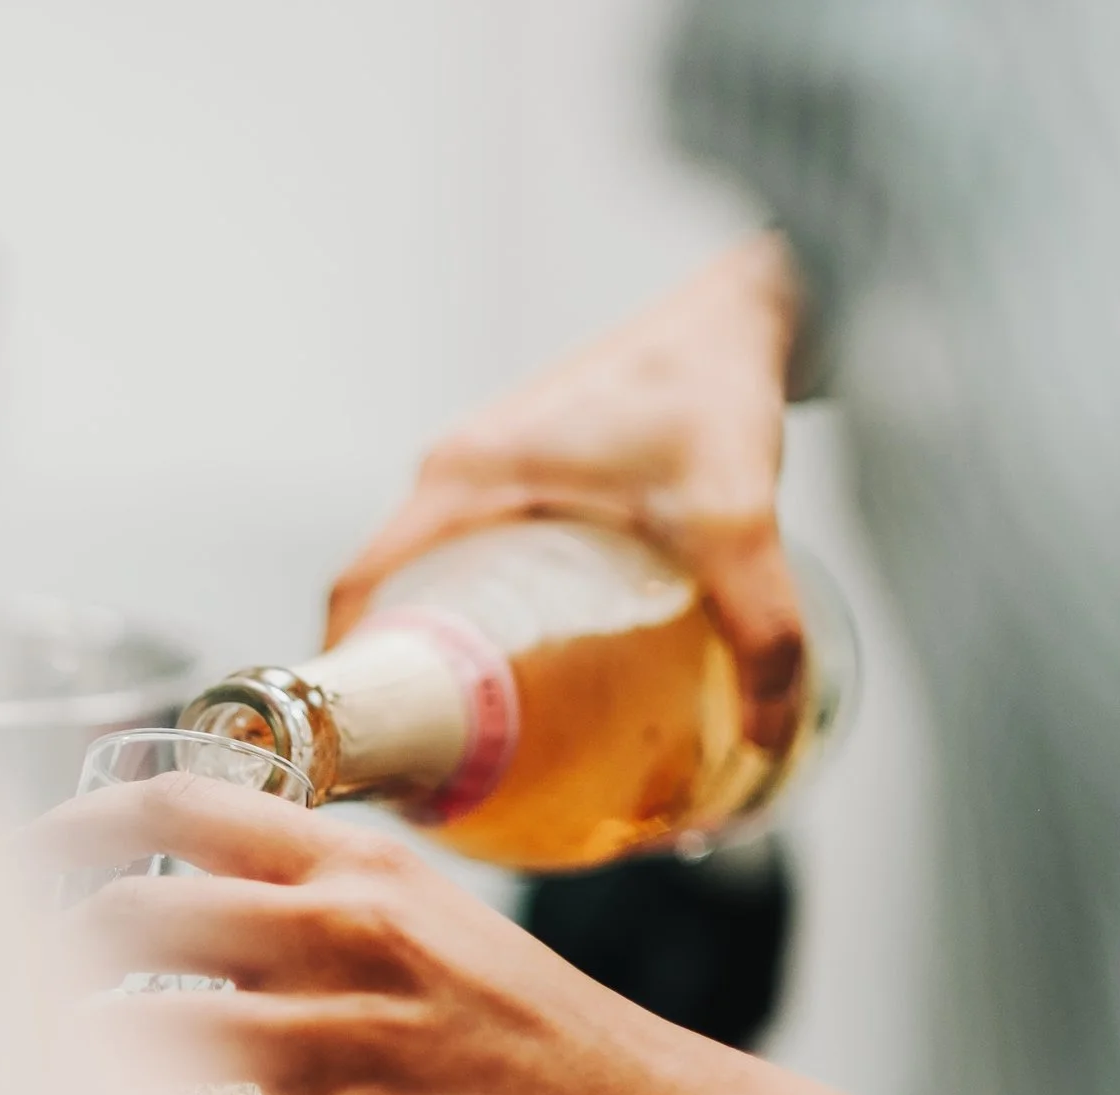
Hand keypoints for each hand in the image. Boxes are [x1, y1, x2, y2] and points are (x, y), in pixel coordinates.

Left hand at [28, 773, 906, 1094]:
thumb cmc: (537, 1035)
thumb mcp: (434, 918)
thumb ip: (323, 893)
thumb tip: (204, 883)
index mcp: (361, 870)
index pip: (187, 806)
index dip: (82, 821)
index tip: (27, 851)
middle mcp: (345, 937)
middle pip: (141, 912)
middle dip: (56, 948)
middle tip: (11, 982)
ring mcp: (348, 1040)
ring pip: (156, 1030)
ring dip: (85, 1058)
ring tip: (47, 1082)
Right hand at [328, 232, 806, 751]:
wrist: (746, 305)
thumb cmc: (715, 380)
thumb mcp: (735, 514)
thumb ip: (761, 628)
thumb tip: (770, 742)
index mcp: (462, 479)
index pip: (360, 587)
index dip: (349, 673)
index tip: (369, 748)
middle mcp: (456, 475)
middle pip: (390, 595)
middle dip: (405, 682)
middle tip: (440, 765)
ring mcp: (484, 473)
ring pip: (430, 580)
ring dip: (444, 652)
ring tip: (485, 734)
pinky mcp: (521, 477)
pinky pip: (471, 560)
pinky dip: (481, 617)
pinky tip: (534, 670)